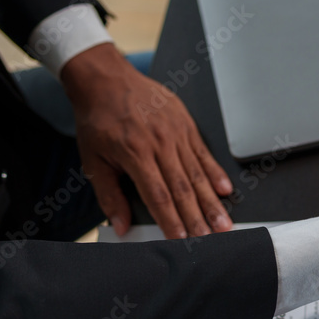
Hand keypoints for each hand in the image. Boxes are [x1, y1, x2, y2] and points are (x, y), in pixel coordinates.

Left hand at [62, 43, 233, 238]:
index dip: (171, 220)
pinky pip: (204, 153)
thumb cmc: (98, 119)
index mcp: (134, 154)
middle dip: (198, 217)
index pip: (158, 195)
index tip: (182, 238)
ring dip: (212, 201)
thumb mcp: (93, 160)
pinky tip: (225, 190)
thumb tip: (120, 224)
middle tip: (211, 237)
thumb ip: (109, 195)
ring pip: (197, 174)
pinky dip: (215, 173)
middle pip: (183, 188)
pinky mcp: (186, 125)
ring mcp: (176, 134)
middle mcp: (159, 144)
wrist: (105, 79)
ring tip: (223, 221)